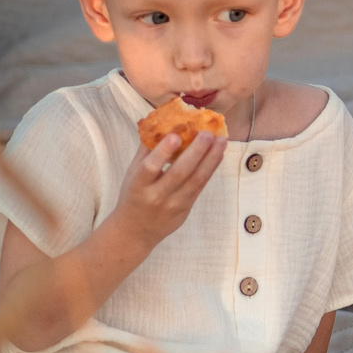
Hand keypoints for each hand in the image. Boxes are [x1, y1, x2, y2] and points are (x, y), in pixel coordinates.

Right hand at [113, 129, 224, 243]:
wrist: (135, 231)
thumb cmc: (133, 195)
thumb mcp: (132, 174)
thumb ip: (146, 150)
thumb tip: (161, 122)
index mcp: (138, 185)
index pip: (150, 168)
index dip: (163, 152)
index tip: (176, 135)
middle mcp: (156, 196)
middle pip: (179, 173)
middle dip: (196, 151)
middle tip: (207, 133)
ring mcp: (173, 205)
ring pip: (196, 181)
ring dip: (211, 159)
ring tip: (221, 141)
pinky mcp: (186, 210)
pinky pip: (200, 187)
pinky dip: (210, 169)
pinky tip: (218, 155)